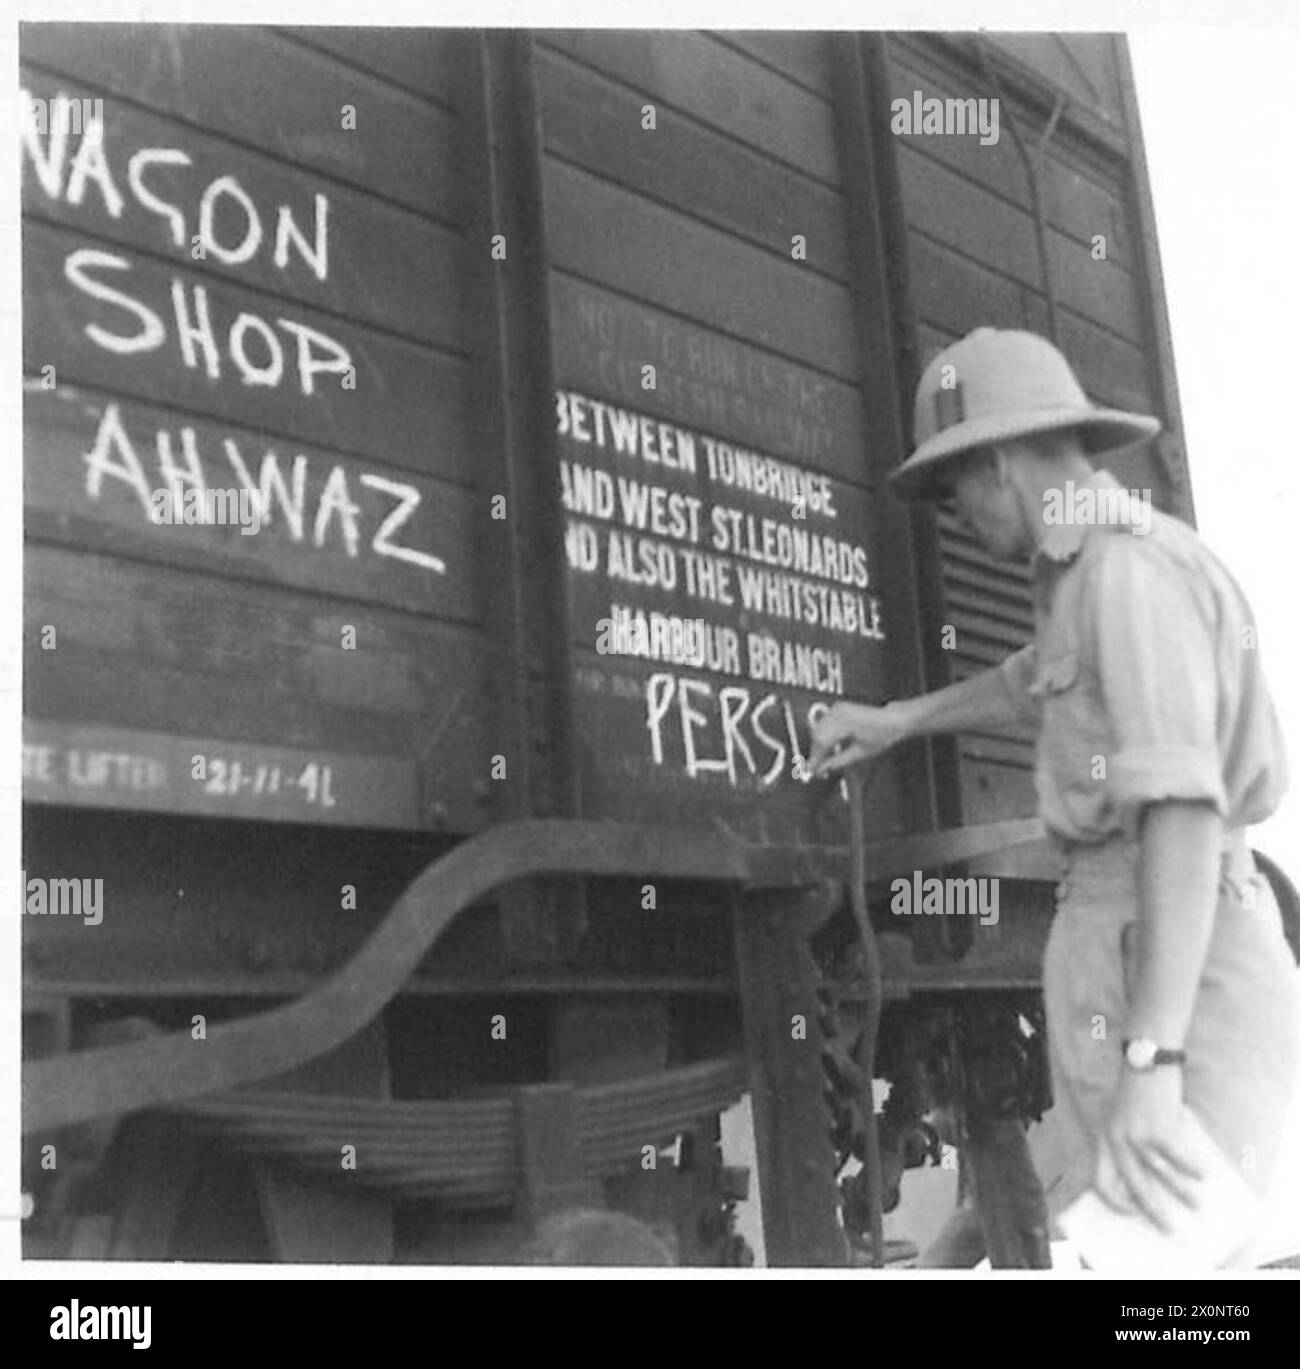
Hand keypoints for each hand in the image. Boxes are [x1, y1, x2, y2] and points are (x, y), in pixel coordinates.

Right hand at [809, 701, 908, 776]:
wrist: (892, 720)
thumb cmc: (882, 734)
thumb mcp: (860, 753)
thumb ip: (838, 762)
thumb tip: (823, 769)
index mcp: (844, 723)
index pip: (822, 742)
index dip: (815, 758)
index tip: (812, 770)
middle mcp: (838, 712)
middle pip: (817, 735)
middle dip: (816, 752)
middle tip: (817, 768)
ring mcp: (837, 708)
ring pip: (818, 729)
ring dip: (818, 745)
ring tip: (822, 760)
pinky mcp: (837, 707)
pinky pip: (823, 723)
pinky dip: (823, 736)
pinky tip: (827, 747)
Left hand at [1094, 1067, 1205, 1231]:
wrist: (1146, 1057)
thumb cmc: (1139, 1087)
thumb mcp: (1126, 1115)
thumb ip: (1133, 1142)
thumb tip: (1155, 1175)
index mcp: (1106, 1136)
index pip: (1101, 1178)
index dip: (1114, 1200)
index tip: (1131, 1212)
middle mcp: (1117, 1139)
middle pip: (1133, 1185)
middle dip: (1152, 1210)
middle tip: (1168, 1227)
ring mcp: (1137, 1135)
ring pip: (1160, 1175)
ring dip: (1180, 1193)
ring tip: (1196, 1205)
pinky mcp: (1158, 1129)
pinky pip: (1178, 1157)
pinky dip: (1192, 1167)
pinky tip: (1204, 1173)